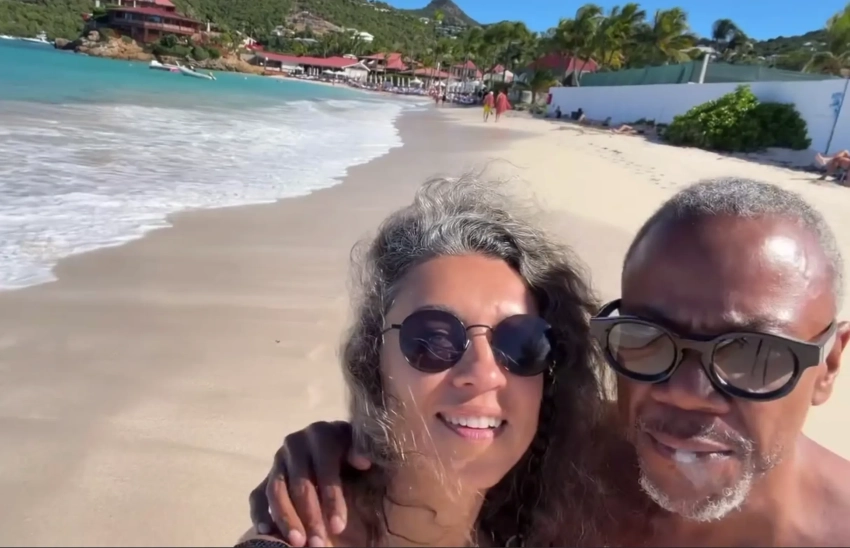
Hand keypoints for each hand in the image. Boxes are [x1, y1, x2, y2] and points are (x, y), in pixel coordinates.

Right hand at [249, 421, 371, 546]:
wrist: (341, 447)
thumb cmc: (356, 451)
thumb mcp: (363, 448)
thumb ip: (362, 451)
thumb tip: (362, 461)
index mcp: (322, 433)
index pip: (325, 468)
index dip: (331, 498)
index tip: (338, 526)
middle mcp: (296, 443)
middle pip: (300, 483)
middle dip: (310, 516)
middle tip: (318, 543)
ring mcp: (279, 460)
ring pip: (276, 490)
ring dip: (286, 519)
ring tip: (298, 543)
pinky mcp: (267, 476)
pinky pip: (257, 496)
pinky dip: (260, 514)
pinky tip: (266, 533)